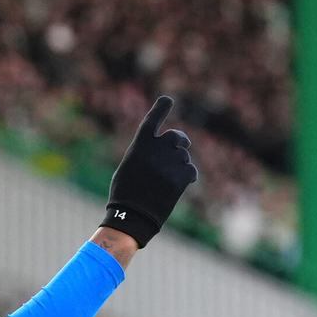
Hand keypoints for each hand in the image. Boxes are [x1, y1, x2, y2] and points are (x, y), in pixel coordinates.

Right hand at [101, 96, 196, 246]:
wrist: (132, 216)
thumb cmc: (125, 194)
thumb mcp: (128, 167)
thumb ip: (144, 152)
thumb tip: (160, 146)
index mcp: (140, 145)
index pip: (153, 119)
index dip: (161, 108)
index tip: (168, 99)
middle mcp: (157, 150)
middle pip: (176, 137)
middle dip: (180, 141)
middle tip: (182, 146)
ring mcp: (170, 163)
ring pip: (184, 157)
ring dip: (180, 165)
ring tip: (167, 180)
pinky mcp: (181, 177)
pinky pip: (191, 171)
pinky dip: (188, 177)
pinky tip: (180, 186)